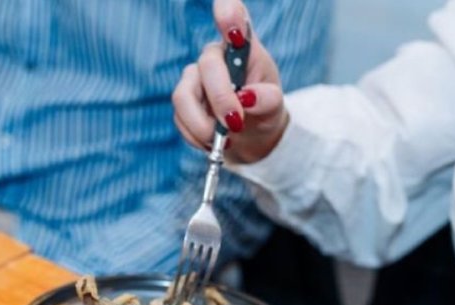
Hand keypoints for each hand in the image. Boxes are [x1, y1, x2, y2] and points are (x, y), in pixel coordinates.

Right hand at [172, 0, 288, 162]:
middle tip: (236, 125)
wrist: (249, 136)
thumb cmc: (263, 111)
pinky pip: (179, 118)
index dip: (228, 13)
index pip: (233, 18)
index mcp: (242, 47)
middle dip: (220, 99)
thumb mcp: (274, 106)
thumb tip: (246, 98)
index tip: (229, 15)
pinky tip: (212, 141)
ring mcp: (195, 78)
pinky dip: (196, 136)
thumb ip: (267, 99)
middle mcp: (215, 56)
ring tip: (224, 140)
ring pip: (183, 95)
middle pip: (207, 66)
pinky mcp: (182, 102)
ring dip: (202, 124)